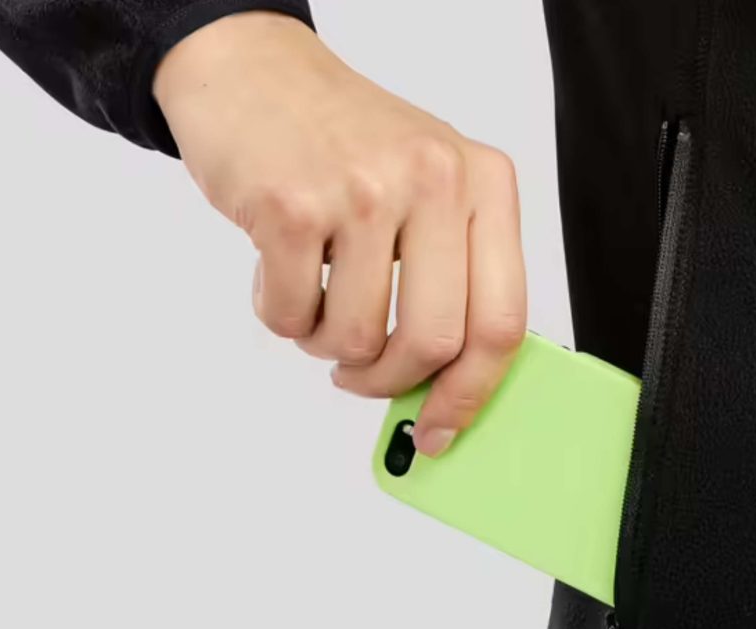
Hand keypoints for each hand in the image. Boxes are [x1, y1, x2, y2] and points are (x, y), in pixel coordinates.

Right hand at [154, 13, 526, 455]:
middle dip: (388, 381)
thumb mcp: (429, 188)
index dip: (471, 393)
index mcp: (484, 184)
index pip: (501, 321)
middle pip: (432, 343)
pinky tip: (279, 273)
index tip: (440, 430)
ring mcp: (362, 191)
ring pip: (356, 339)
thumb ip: (452, 276)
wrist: (253, 71)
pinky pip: (290, 316)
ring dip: (325, 345)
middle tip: (360, 375)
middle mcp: (434, 180)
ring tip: (315, 301)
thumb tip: (449, 388)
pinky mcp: (290, 206)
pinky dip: (279, 315)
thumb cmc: (344, 143)